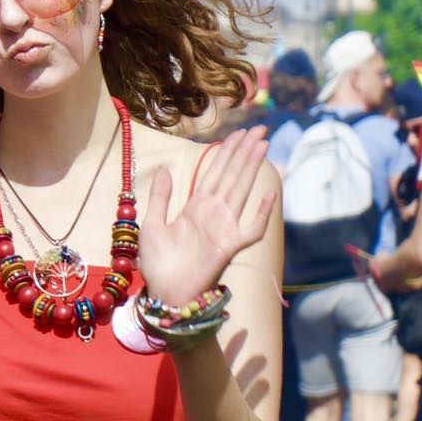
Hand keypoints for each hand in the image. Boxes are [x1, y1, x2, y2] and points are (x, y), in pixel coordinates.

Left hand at [138, 128, 276, 307]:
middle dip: (245, 151)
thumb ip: (160, 197)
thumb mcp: (151, 224)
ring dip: (252, 168)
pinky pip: (251, 229)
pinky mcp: (229, 246)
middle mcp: (213, 213)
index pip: (215, 172)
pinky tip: (269, 194)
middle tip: (260, 128)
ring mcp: (223, 228)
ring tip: (262, 145)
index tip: (238, 133)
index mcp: (196, 207)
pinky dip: (262, 214)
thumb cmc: (158, 263)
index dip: (227, 152)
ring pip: (241, 190)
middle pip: (232, 175)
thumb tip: (165, 169)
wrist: (163, 292)